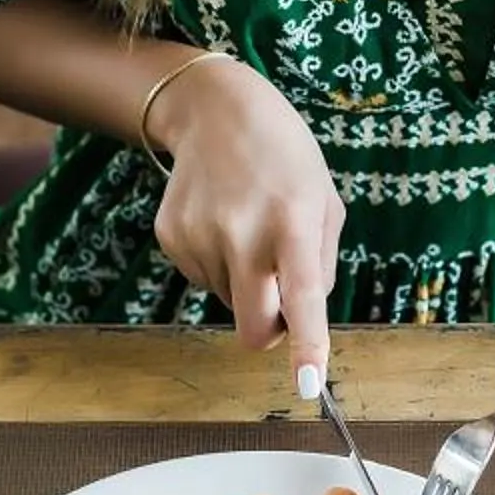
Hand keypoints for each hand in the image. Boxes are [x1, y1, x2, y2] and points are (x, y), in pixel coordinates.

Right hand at [147, 55, 344, 392]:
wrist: (215, 109)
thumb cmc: (284, 157)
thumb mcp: (324, 200)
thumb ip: (321, 264)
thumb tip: (300, 317)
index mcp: (292, 222)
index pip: (302, 296)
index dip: (306, 344)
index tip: (310, 385)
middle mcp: (243, 232)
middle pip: (253, 327)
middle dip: (268, 329)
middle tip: (278, 292)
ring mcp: (200, 235)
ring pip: (228, 301)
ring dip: (243, 280)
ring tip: (247, 224)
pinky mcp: (171, 236)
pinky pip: (202, 278)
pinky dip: (216, 262)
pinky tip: (220, 218)